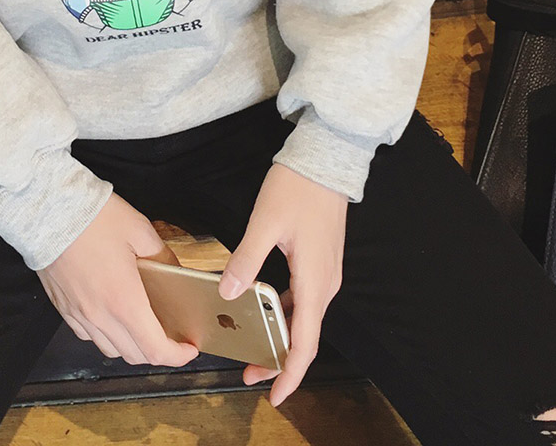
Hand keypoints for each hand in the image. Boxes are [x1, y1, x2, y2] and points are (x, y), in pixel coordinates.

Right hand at [38, 193, 200, 368]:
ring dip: (131, 345)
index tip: (188, 348)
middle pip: (134, 355)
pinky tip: (112, 314)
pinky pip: (88, 335)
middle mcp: (99, 316)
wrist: (49, 209)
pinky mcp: (63, 308)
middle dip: (158, 351)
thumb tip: (176, 274)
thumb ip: (163, 258)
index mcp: (124, 300)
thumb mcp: (140, 231)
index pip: (154, 349)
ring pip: (110, 349)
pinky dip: (105, 334)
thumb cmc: (93, 218)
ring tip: (143, 325)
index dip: (177, 356)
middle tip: (171, 335)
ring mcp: (78, 314)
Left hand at [217, 162, 347, 405]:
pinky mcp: (321, 261)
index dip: (290, 374)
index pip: (305, 343)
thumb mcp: (264, 223)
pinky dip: (287, 314)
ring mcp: (325, 272)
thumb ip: (246, 260)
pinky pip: (305, 299)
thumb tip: (228, 293)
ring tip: (254, 347)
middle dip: (280, 361)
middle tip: (249, 374)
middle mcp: (325, 283)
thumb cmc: (297, 188)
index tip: (274, 396)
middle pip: (306, 336)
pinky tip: (266, 311)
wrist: (326, 158)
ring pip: (306, 319)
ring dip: (283, 338)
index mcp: (314, 281)